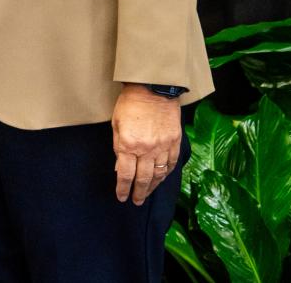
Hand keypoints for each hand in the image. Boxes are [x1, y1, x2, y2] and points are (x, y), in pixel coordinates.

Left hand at [112, 84, 182, 204]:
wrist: (153, 89)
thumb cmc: (130, 104)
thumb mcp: (116, 124)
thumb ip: (118, 147)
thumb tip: (120, 168)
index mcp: (129, 144)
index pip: (125, 174)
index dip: (123, 188)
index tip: (121, 197)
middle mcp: (147, 149)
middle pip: (143, 178)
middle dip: (139, 192)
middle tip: (136, 201)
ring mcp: (163, 147)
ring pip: (159, 174)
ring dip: (152, 187)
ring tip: (146, 194)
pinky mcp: (175, 142)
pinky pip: (171, 164)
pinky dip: (166, 174)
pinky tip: (161, 179)